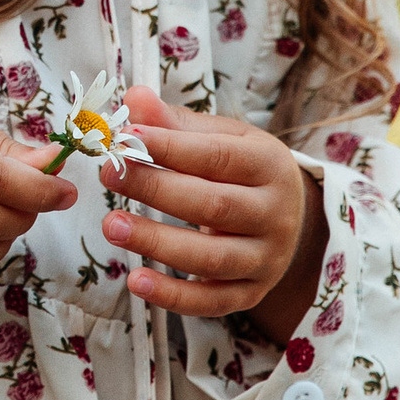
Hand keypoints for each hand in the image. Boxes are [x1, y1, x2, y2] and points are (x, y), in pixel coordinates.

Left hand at [105, 86, 323, 338]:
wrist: (290, 218)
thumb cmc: (244, 170)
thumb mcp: (223, 137)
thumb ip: (176, 123)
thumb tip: (133, 98)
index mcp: (269, 164)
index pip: (217, 156)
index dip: (170, 147)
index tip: (126, 136)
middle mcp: (274, 214)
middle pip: (213, 206)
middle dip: (156, 190)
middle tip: (109, 174)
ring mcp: (266, 259)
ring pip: (211, 258)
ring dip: (157, 243)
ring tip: (111, 226)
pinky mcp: (251, 293)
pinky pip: (211, 301)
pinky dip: (173, 296)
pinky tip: (135, 281)